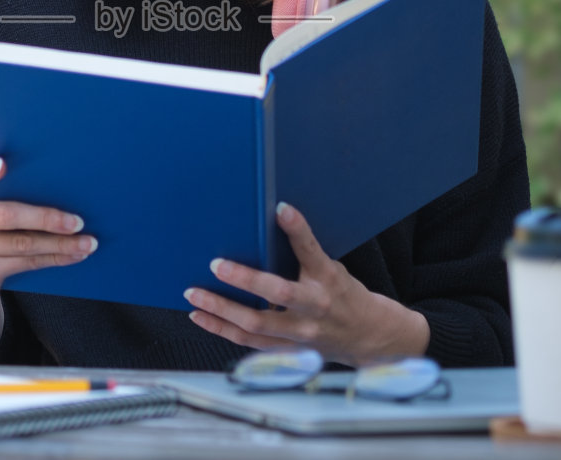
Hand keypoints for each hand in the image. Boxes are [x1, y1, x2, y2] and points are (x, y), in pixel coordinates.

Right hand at [0, 156, 96, 300]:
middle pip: (6, 216)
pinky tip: (74, 254)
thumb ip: (1, 189)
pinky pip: (25, 263)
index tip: (3, 165)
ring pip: (22, 244)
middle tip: (78, 221)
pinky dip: (54, 258)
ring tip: (87, 242)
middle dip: (46, 218)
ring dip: (60, 244)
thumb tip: (56, 180)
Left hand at [184, 202, 429, 366]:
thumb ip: (303, 253)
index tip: (282, 209)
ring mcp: (300, 334)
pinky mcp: (287, 350)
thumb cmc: (343, 294)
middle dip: (243, 279)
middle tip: (215, 265)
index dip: (298, 229)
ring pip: (255, 324)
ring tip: (194, 294)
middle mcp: (314, 308)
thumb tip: (270, 222)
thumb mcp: (331, 268)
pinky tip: (201, 316)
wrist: (366, 335)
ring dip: (221, 309)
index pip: (311, 250)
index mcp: (327, 279)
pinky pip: (248, 342)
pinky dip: (222, 329)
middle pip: (277, 294)